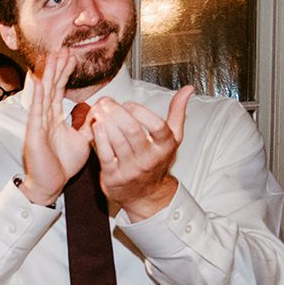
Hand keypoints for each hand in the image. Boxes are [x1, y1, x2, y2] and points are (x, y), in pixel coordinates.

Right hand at [19, 49, 92, 205]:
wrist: (51, 184)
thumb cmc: (62, 165)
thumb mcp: (82, 141)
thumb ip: (88, 126)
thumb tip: (97, 112)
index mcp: (55, 119)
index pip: (60, 91)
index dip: (65, 74)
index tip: (71, 58)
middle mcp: (45, 118)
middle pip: (52, 88)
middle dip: (57, 68)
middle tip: (63, 50)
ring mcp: (38, 124)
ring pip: (44, 95)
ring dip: (48, 76)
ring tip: (52, 58)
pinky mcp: (34, 133)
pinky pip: (36, 112)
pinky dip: (38, 96)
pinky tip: (39, 82)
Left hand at [83, 88, 188, 220]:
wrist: (146, 195)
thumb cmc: (157, 161)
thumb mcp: (173, 138)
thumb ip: (177, 112)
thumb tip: (188, 89)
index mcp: (165, 146)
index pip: (156, 125)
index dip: (139, 111)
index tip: (127, 104)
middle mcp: (149, 158)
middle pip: (132, 130)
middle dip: (117, 112)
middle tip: (106, 101)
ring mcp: (131, 168)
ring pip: (117, 140)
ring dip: (106, 122)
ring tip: (98, 109)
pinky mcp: (114, 176)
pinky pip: (105, 155)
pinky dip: (99, 138)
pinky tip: (95, 125)